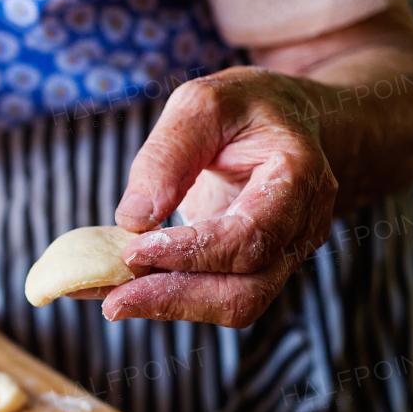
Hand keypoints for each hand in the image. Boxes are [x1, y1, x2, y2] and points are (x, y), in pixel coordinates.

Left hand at [88, 67, 338, 327]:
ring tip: (111, 299)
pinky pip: (217, 296)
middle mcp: (301, 227)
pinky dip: (169, 298)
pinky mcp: (257, 270)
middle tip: (112, 301)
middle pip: (247, 289)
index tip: (132, 253)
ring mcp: (285, 255)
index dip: (191, 252)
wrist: (286, 125)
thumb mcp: (201, 105)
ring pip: (235, 304)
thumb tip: (134, 218)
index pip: (249, 236)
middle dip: (175, 298)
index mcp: (298, 177)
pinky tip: (123, 290)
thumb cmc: (244, 110)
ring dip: (169, 307)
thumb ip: (168, 154)